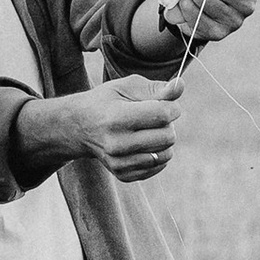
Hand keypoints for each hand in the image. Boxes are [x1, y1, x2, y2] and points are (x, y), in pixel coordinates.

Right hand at [24, 78, 183, 182]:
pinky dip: (156, 154)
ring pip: (166, 154)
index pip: (162, 115)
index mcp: (117, 118)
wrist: (79, 127)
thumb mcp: (127, 87)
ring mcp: (119, 162)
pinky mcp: (123, 174)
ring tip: (147, 131)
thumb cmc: (106, 102)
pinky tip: (143, 144)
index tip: (165, 103)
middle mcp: (116, 144)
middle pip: (168, 136)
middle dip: (167, 124)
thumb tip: (180, 85)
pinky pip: (157, 166)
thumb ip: (156, 88)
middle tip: (152, 117)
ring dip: (163, 140)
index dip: (171, 107)